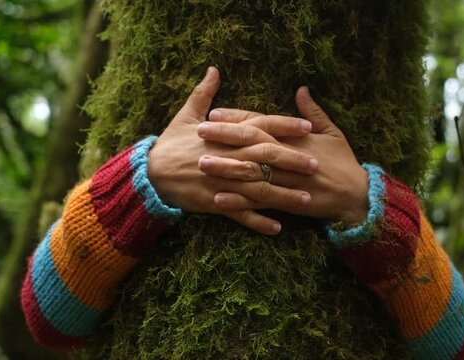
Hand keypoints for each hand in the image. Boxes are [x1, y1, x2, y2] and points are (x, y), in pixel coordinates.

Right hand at [147, 68, 318, 234]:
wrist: (148, 175)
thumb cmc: (169, 144)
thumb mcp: (184, 116)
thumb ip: (203, 94)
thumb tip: (214, 69)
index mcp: (222, 135)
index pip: (259, 127)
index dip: (284, 127)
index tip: (307, 127)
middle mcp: (226, 158)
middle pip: (264, 159)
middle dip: (291, 161)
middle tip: (315, 165)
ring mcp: (221, 182)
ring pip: (257, 189)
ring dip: (282, 195)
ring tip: (305, 200)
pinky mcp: (213, 204)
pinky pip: (239, 215)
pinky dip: (257, 222)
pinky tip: (277, 228)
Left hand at [198, 86, 369, 223]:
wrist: (357, 196)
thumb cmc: (344, 162)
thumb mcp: (332, 132)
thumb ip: (314, 112)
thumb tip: (301, 89)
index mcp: (297, 137)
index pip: (262, 123)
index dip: (238, 118)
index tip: (214, 113)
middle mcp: (290, 156)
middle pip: (253, 143)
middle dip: (225, 137)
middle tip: (199, 132)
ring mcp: (288, 180)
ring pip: (253, 172)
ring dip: (226, 168)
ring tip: (202, 163)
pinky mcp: (288, 203)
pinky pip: (260, 201)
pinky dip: (240, 201)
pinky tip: (218, 199)